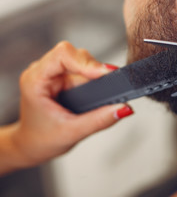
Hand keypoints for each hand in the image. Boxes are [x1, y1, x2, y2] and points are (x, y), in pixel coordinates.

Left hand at [0, 42, 132, 173]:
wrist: (31, 145)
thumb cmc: (41, 139)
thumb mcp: (72, 132)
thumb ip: (99, 120)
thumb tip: (124, 108)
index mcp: (35, 80)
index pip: (62, 55)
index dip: (87, 61)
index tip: (106, 73)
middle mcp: (43, 72)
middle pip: (74, 54)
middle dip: (94, 66)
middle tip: (111, 80)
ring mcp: (53, 73)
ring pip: (80, 59)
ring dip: (95, 71)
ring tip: (106, 86)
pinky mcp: (63, 77)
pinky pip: (82, 68)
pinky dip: (94, 75)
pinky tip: (100, 86)